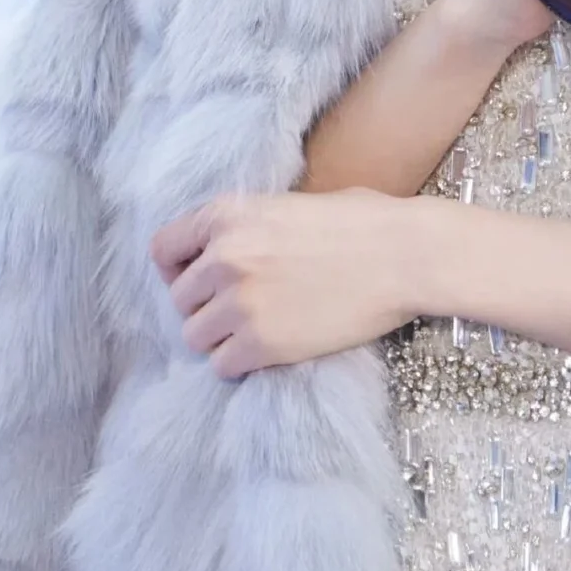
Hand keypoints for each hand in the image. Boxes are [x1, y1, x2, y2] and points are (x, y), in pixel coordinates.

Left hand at [149, 188, 418, 378]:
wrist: (406, 256)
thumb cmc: (365, 223)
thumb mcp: (293, 205)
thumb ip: (251, 226)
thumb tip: (230, 248)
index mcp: (227, 214)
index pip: (163, 250)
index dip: (177, 270)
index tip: (198, 282)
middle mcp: (223, 257)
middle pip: (180, 299)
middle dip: (205, 306)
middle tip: (240, 310)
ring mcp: (240, 302)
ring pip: (195, 336)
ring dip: (220, 338)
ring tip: (255, 332)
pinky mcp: (262, 343)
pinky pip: (222, 365)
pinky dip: (240, 363)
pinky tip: (268, 350)